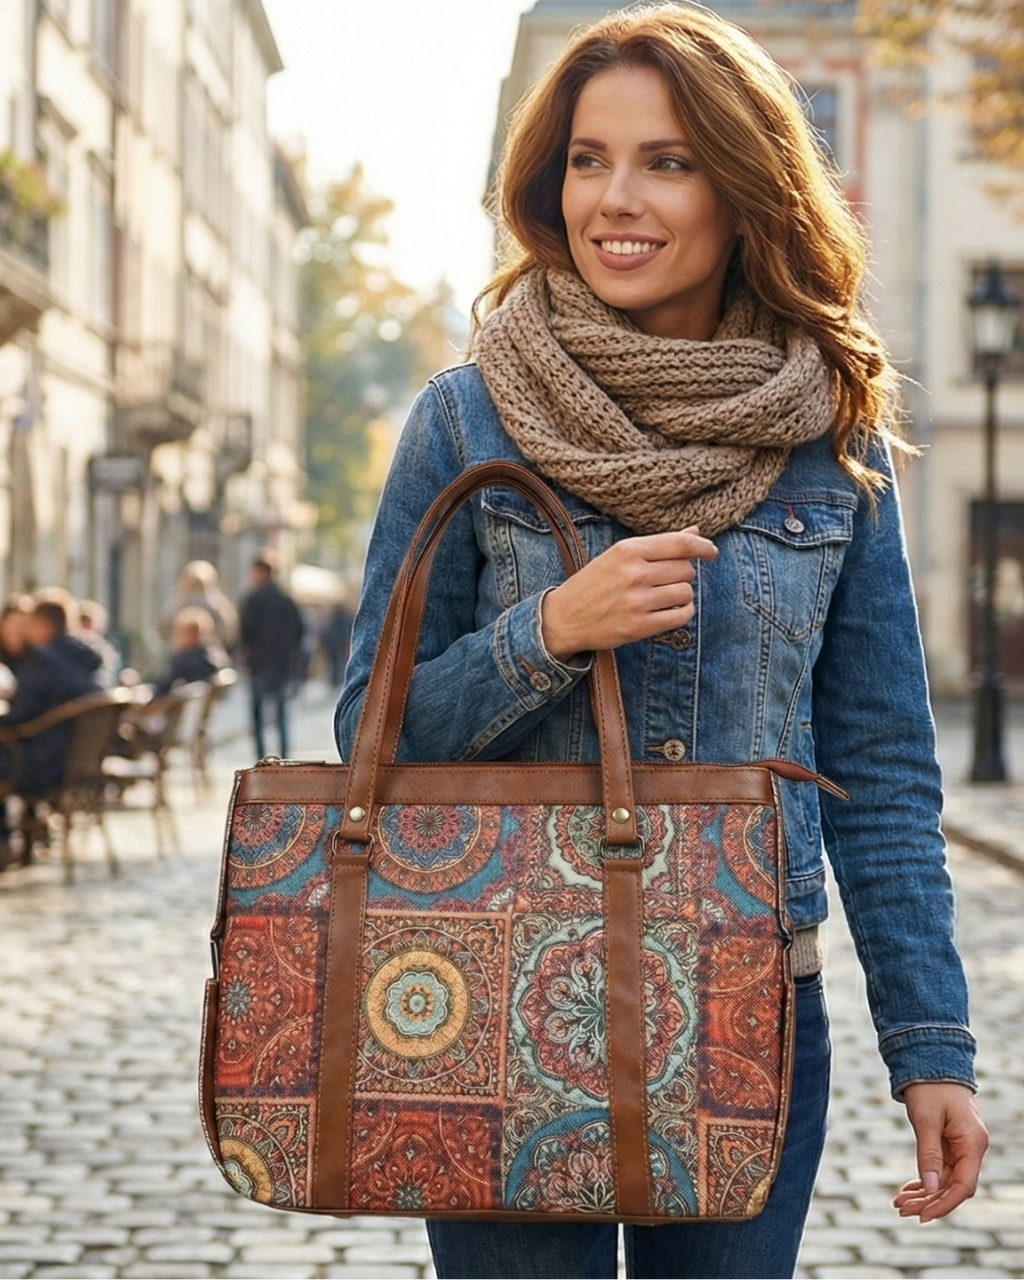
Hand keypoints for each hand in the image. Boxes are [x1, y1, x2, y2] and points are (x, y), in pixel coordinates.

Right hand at [541, 527, 718, 660]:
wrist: (564, 618)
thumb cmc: (593, 584)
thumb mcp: (619, 556)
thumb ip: (658, 545)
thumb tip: (695, 532)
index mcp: (627, 550)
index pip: (680, 543)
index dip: (702, 546)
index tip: (711, 552)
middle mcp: (634, 573)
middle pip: (686, 569)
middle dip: (682, 574)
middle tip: (664, 581)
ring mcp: (637, 601)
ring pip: (686, 592)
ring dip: (681, 595)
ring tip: (662, 597)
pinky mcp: (640, 627)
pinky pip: (681, 616)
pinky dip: (681, 613)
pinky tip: (668, 611)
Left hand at [894, 1083, 988, 1221]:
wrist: (930, 1061)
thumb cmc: (929, 1087)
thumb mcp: (925, 1119)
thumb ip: (928, 1154)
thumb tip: (929, 1188)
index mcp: (973, 1143)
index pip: (963, 1186)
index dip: (943, 1204)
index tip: (921, 1216)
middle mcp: (971, 1148)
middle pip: (953, 1187)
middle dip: (928, 1201)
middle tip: (900, 1209)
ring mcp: (961, 1147)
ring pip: (944, 1180)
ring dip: (923, 1193)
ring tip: (898, 1203)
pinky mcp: (949, 1143)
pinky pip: (939, 1169)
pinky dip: (924, 1180)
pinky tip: (908, 1190)